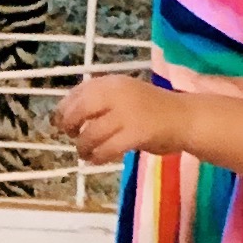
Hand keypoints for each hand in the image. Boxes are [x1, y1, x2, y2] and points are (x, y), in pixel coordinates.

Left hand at [55, 72, 172, 163]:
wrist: (185, 118)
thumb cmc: (152, 109)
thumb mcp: (124, 95)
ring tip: (85, 153)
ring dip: (83, 146)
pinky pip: (107, 148)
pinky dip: (98, 156)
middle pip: (79, 111)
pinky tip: (97, 159)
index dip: (63, 108)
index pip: (78, 92)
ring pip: (90, 134)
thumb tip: (64, 116)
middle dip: (69, 126)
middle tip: (71, 136)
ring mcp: (127, 113)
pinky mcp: (136, 133)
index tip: (58, 121)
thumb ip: (99, 101)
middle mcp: (117, 94)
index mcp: (112, 83)